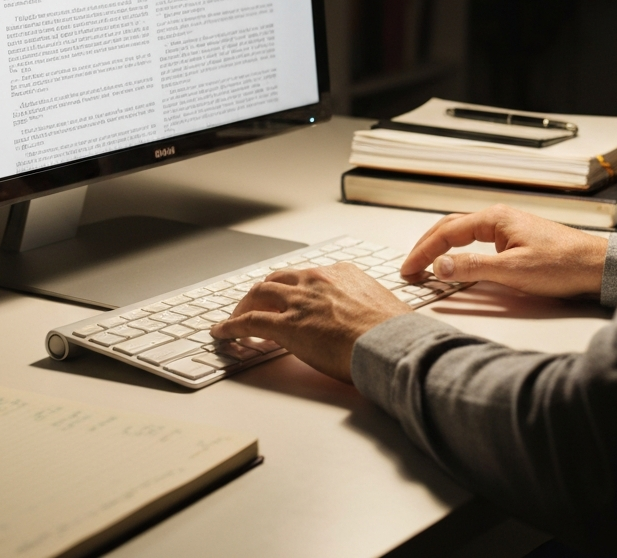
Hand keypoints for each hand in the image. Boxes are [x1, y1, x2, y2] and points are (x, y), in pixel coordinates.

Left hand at [211, 263, 411, 382]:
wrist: (390, 344)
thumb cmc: (394, 333)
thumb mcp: (383, 306)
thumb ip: (367, 307)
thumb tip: (372, 322)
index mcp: (341, 273)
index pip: (306, 276)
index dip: (291, 288)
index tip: (286, 297)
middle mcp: (316, 280)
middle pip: (277, 280)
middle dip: (262, 292)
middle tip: (253, 304)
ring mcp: (299, 301)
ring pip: (258, 295)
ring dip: (244, 306)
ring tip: (235, 318)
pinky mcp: (286, 325)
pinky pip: (249, 321)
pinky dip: (231, 326)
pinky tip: (222, 333)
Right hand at [400, 205, 608, 297]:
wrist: (598, 268)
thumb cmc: (563, 265)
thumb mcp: (513, 271)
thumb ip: (472, 268)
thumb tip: (439, 266)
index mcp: (494, 219)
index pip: (446, 232)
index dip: (423, 251)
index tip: (409, 269)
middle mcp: (498, 218)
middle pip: (450, 227)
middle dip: (427, 246)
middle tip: (411, 267)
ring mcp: (507, 228)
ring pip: (463, 233)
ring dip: (441, 247)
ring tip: (427, 265)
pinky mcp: (515, 240)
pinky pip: (477, 241)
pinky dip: (459, 251)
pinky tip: (457, 263)